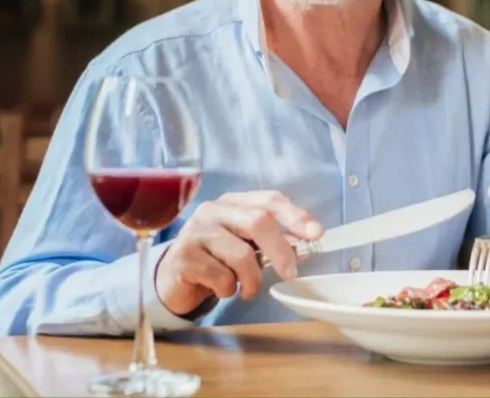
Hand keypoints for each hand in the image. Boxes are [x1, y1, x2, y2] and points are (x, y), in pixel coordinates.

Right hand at [155, 190, 322, 315]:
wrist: (173, 279)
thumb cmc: (216, 260)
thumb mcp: (244, 245)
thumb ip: (269, 240)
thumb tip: (304, 243)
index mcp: (232, 202)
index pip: (269, 200)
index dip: (295, 215)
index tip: (316, 234)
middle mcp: (213, 210)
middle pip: (258, 221)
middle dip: (280, 250)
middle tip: (290, 273)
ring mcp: (196, 231)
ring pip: (241, 255)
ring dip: (252, 280)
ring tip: (246, 289)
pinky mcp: (184, 256)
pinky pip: (221, 277)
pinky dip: (229, 290)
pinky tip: (221, 289)